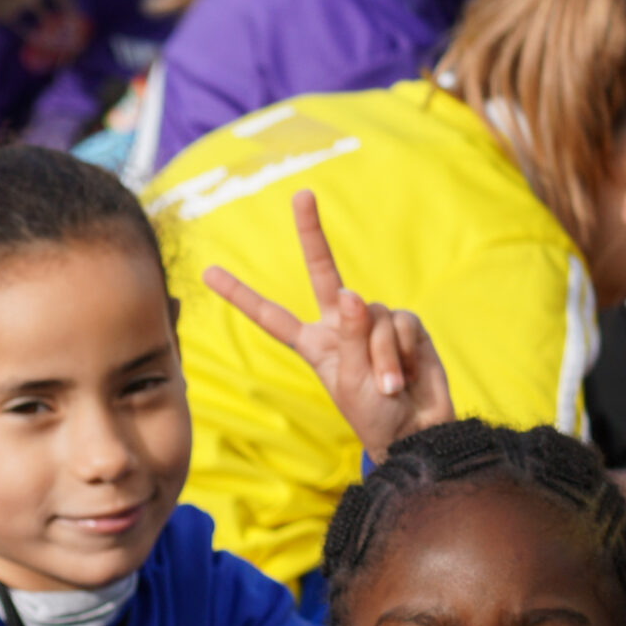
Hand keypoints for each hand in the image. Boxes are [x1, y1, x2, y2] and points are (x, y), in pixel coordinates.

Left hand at [204, 190, 453, 461]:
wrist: (415, 431)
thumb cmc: (374, 414)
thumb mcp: (350, 382)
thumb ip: (350, 337)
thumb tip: (349, 294)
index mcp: (313, 343)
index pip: (270, 316)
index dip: (241, 295)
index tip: (209, 272)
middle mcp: (340, 324)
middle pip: (324, 271)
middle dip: (312, 232)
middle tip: (302, 195)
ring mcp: (373, 321)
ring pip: (371, 315)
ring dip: (381, 357)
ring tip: (388, 386)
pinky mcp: (406, 324)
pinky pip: (400, 324)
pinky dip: (401, 354)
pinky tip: (407, 376)